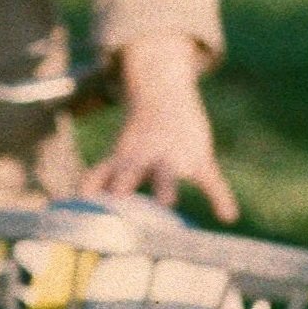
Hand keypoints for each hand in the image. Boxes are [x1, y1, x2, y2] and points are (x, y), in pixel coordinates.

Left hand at [90, 33, 237, 224]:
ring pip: (167, 171)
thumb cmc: (141, 132)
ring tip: (167, 203)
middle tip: (116, 199)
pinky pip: (211, 180)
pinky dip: (220, 196)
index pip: (107, 175)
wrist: (166, 93)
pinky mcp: (199, 157)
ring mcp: (172, 155)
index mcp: (124, 157)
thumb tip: (79, 197)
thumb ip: (102, 175)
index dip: (97, 192)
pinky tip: (228, 215)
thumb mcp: (121, 151)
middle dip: (124, 182)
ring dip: (164, 184)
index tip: (89, 213)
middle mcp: (145, 155)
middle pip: (132, 169)